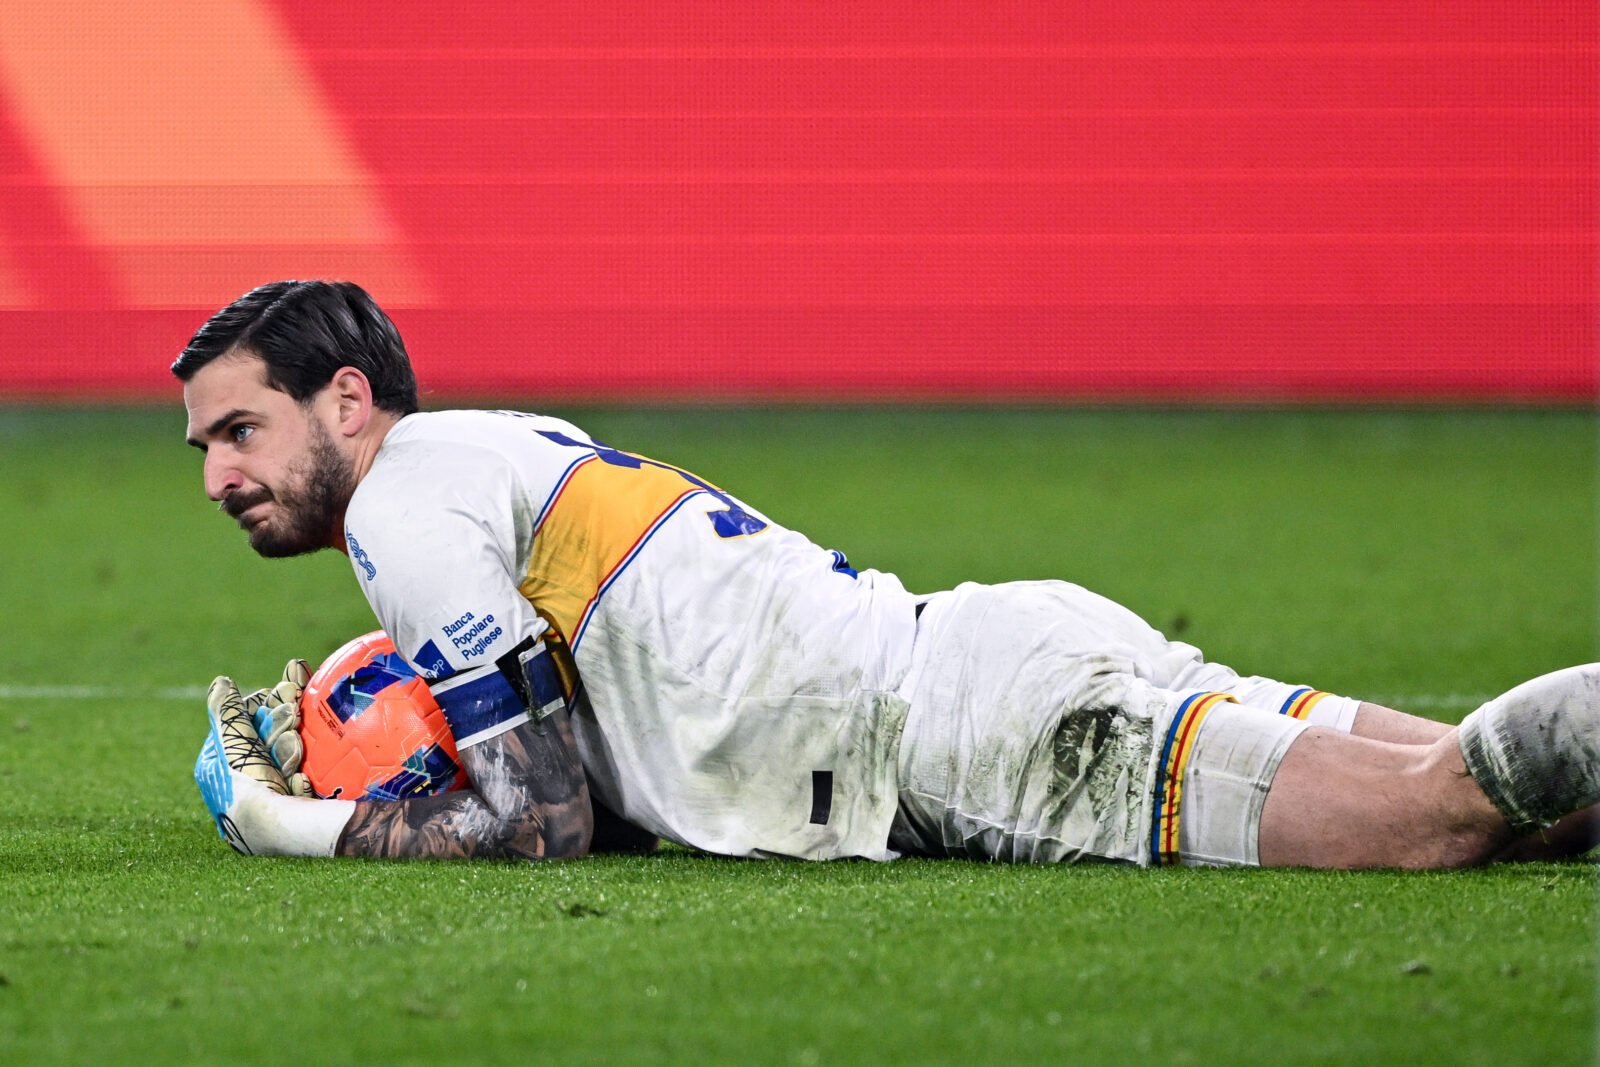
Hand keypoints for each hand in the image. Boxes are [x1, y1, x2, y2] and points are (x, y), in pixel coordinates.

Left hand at [195, 675, 291, 852]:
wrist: (284, 835)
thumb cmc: (252, 789)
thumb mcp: (235, 744)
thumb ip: (227, 712)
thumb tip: (220, 681)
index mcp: (217, 768)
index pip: (240, 724)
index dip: (261, 708)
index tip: (282, 696)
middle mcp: (240, 784)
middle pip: (266, 737)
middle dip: (282, 725)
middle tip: (294, 720)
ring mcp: (268, 797)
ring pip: (288, 754)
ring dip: (293, 747)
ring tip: (296, 752)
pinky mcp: (293, 807)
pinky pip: (304, 777)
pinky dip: (305, 773)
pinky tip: (304, 779)